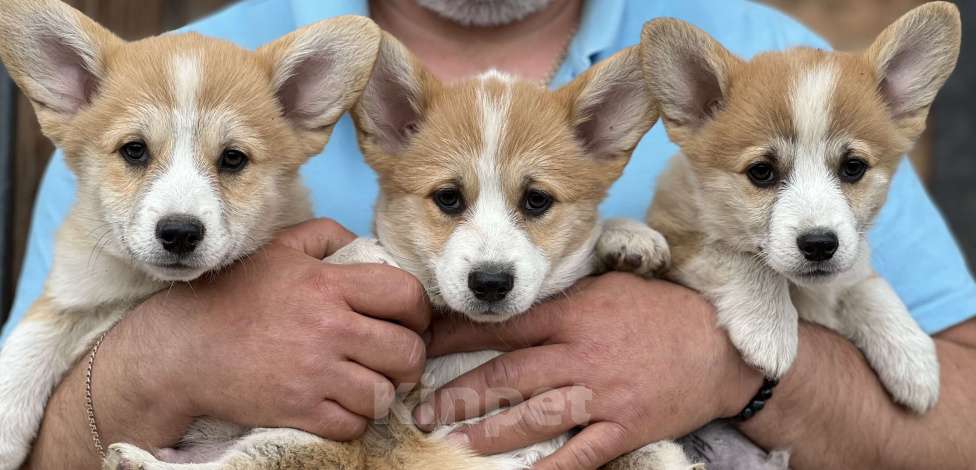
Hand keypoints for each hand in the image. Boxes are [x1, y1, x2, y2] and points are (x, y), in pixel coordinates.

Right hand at [95, 219, 430, 446]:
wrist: (182, 349)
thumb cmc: (232, 296)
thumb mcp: (279, 250)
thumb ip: (326, 236)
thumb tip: (365, 246)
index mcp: (328, 284)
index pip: (406, 295)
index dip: (418, 311)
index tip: (410, 321)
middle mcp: (328, 328)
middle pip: (407, 351)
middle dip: (409, 358)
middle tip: (395, 359)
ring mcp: (314, 373)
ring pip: (384, 394)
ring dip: (382, 392)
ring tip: (368, 383)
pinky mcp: (299, 409)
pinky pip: (354, 424)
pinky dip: (355, 419)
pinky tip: (342, 404)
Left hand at [414, 272, 761, 469]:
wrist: (719, 347)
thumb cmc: (659, 312)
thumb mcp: (607, 289)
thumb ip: (560, 299)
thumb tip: (512, 306)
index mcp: (572, 315)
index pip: (502, 326)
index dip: (457, 336)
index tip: (425, 344)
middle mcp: (579, 355)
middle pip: (506, 377)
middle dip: (458, 395)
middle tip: (423, 411)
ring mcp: (600, 395)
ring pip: (533, 417)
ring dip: (487, 433)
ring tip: (452, 443)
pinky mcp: (623, 428)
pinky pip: (579, 454)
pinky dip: (548, 468)